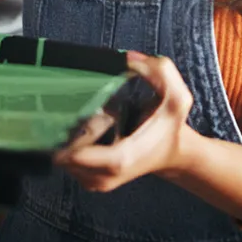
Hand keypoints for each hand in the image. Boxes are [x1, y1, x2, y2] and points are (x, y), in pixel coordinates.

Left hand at [55, 52, 199, 192]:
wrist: (173, 154)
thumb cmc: (170, 127)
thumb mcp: (177, 96)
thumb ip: (160, 71)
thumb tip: (127, 59)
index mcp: (121, 159)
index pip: (76, 153)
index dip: (72, 130)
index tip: (82, 111)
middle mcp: (105, 176)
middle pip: (64, 154)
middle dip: (68, 131)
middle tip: (85, 113)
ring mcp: (95, 182)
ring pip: (63, 160)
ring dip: (71, 139)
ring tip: (92, 123)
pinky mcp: (91, 182)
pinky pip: (68, 164)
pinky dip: (73, 148)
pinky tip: (91, 135)